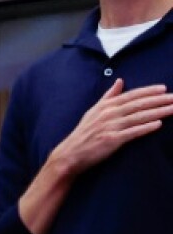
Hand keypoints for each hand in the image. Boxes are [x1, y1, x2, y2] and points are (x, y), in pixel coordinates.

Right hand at [51, 79, 172, 177]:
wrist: (70, 153)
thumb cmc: (84, 133)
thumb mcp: (93, 111)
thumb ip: (109, 96)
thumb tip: (120, 81)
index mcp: (105, 106)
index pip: (131, 95)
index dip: (148, 91)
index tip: (163, 89)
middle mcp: (108, 114)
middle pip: (138, 104)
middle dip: (158, 100)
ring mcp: (110, 127)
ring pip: (138, 117)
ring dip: (157, 112)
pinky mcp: (112, 140)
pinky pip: (132, 132)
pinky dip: (146, 127)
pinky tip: (158, 124)